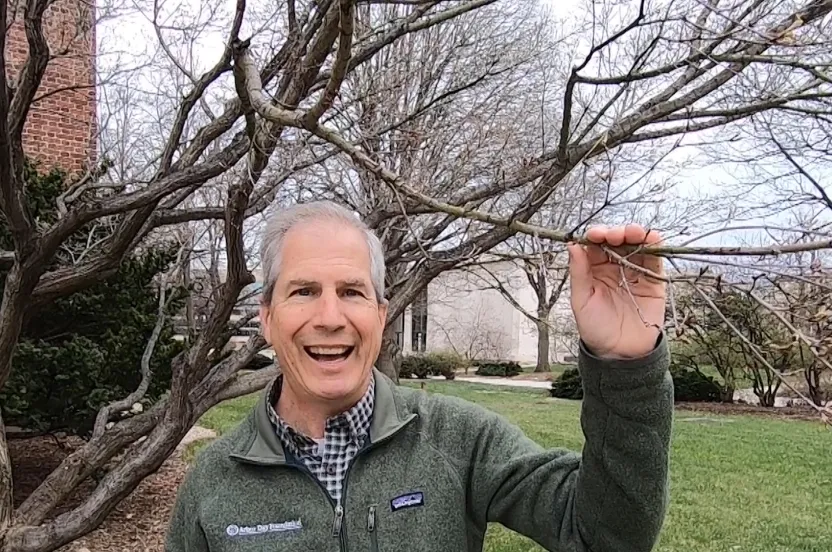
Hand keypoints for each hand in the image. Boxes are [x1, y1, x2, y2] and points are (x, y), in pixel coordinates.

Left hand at [567, 224, 665, 358]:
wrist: (620, 353)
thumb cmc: (596, 329)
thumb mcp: (581, 300)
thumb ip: (579, 272)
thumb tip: (572, 245)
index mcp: (594, 270)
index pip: (595, 245)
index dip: (596, 236)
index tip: (595, 234)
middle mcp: (614, 267)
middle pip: (617, 241)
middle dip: (616, 233)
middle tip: (615, 235)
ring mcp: (634, 272)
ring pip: (636, 245)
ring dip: (635, 234)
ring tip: (633, 233)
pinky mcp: (654, 280)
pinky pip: (655, 260)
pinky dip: (655, 246)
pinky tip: (651, 239)